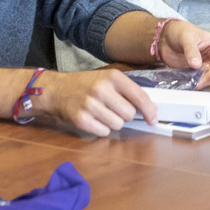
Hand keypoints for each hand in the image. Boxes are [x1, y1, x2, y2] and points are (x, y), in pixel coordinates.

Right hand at [36, 69, 156, 135]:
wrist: (56, 90)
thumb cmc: (85, 85)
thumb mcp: (106, 79)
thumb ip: (127, 90)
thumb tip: (150, 108)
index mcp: (113, 77)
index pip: (140, 96)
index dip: (149, 111)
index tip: (153, 119)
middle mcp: (102, 89)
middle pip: (129, 114)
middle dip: (124, 115)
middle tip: (112, 109)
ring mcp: (91, 105)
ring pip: (117, 125)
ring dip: (112, 123)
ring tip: (101, 113)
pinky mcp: (81, 119)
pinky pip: (103, 132)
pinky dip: (101, 129)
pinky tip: (93, 119)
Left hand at [156, 19, 209, 84]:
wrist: (166, 37)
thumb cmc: (180, 31)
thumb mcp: (187, 37)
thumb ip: (192, 51)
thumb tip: (196, 64)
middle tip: (200, 81)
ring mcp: (204, 65)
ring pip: (208, 78)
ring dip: (202, 82)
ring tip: (193, 83)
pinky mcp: (195, 72)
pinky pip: (198, 80)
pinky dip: (195, 83)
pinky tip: (189, 82)